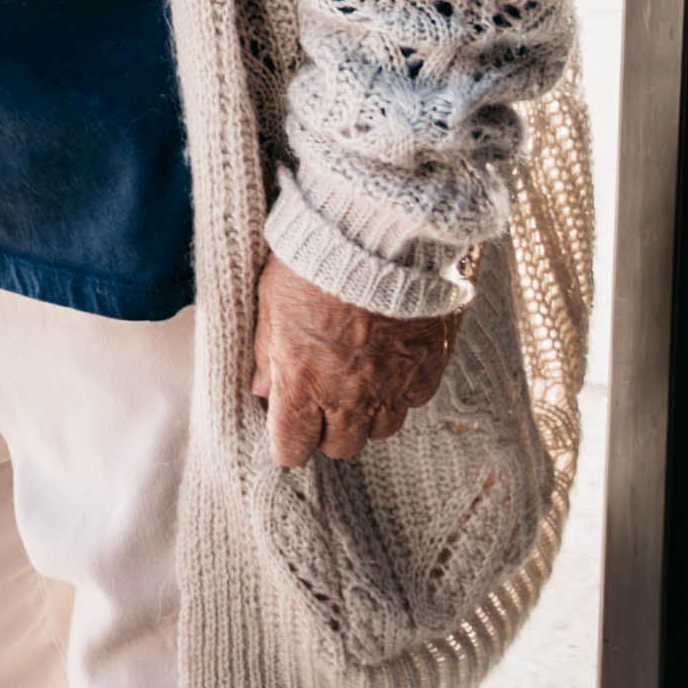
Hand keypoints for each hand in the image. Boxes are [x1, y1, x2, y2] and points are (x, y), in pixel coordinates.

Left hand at [252, 259, 464, 465]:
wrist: (375, 239)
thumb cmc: (313, 263)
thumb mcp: (270, 303)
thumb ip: (265, 352)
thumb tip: (262, 387)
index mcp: (302, 384)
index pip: (292, 448)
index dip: (288, 441)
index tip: (288, 427)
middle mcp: (348, 397)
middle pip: (340, 447)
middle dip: (327, 430)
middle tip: (322, 400)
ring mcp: (391, 386)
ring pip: (380, 431)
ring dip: (366, 415)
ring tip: (357, 384)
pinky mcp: (425, 369)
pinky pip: (413, 401)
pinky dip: (401, 391)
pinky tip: (390, 366)